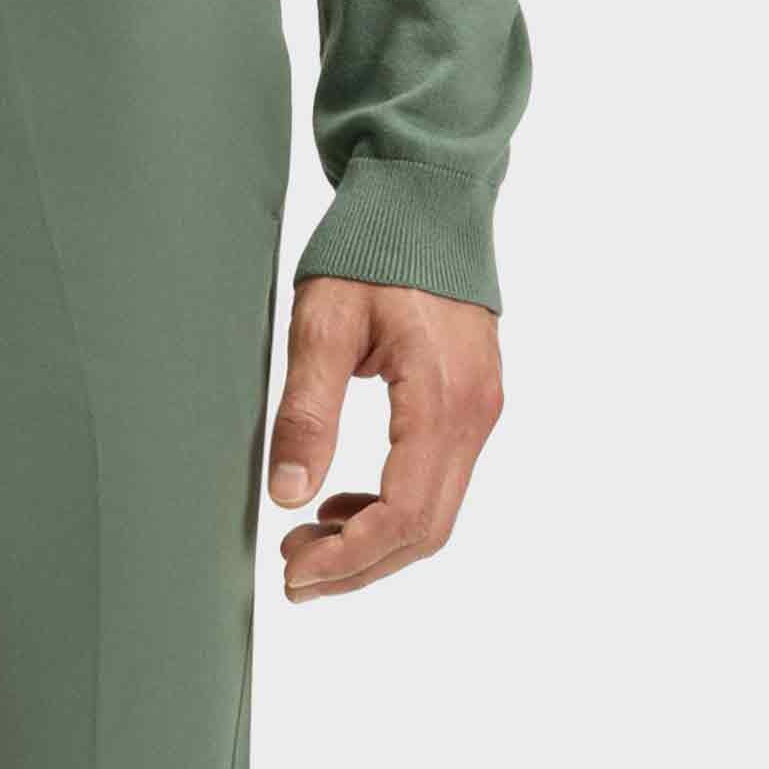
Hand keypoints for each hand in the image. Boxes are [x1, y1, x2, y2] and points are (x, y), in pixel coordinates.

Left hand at [267, 279, 502, 599]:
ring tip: (309, 541)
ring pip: (435, 516)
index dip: (348, 560)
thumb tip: (288, 496)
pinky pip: (439, 484)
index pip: (402, 515)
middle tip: (294, 572)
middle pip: (424, 532)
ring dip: (373, 545)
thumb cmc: (372, 248)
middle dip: (357, 566)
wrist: (426, 195)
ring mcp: (480, 411)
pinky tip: (342, 505)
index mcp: (440, 399)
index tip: (295, 573)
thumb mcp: (322, 324)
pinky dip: (391, 512)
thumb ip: (307, 412)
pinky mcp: (473, 406)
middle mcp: (473, 414)